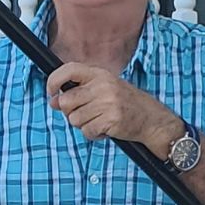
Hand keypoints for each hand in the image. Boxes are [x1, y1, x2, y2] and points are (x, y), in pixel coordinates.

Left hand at [44, 63, 182, 146]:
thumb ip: (79, 92)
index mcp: (99, 74)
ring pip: (74, 119)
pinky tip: (105, 129)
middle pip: (66, 101)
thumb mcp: (104, 89)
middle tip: (86, 114)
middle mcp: (103, 86)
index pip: (68, 70)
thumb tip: (53, 101)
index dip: (53, 81)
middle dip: (70, 112)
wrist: (152, 119)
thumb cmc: (125, 103)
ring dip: (83, 125)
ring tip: (100, 120)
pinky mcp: (111, 120)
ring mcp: (108, 103)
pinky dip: (93, 134)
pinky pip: (86, 131)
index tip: (51, 92)